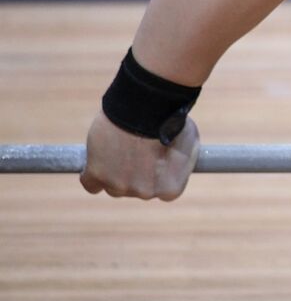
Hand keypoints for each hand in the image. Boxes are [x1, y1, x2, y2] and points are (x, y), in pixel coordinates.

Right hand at [79, 111, 199, 200]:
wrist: (146, 107)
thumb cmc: (171, 120)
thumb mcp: (190, 144)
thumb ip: (182, 164)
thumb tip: (175, 166)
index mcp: (170, 189)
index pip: (160, 191)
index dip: (156, 174)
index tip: (153, 159)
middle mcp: (145, 193)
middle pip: (135, 189)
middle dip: (136, 173)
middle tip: (136, 150)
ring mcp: (120, 186)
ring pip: (113, 186)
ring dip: (115, 173)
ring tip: (120, 148)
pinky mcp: (97, 175)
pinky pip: (90, 184)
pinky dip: (92, 175)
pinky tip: (97, 161)